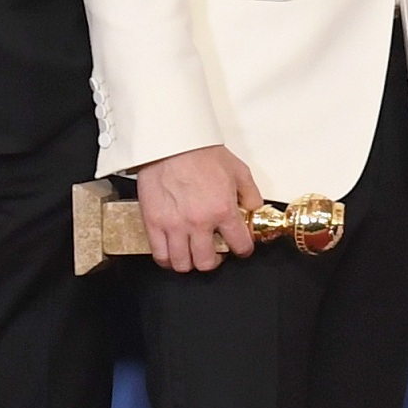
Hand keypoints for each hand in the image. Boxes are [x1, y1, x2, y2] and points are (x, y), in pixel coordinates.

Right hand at [133, 145, 264, 272]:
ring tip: (193, 252)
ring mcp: (174, 225)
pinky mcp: (153, 223)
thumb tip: (254, 211)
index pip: (240, 245)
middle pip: (208, 262)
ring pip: (183, 264)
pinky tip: (174, 253)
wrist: (171, 142)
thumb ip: (250, 195)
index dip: (243, 249)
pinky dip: (168, 260)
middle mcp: (199, 222)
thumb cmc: (202, 153)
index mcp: (223, 210)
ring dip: (191, 262)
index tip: (240, 247)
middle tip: (215, 251)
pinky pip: (160, 255)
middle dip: (215, 260)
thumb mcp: (239, 171)